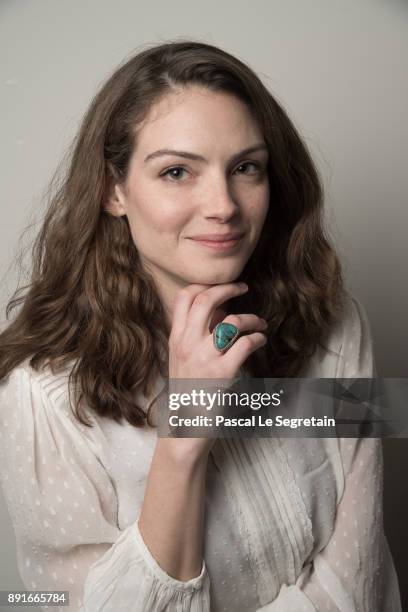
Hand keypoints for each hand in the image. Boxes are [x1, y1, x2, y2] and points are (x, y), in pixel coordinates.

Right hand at [162, 282, 267, 461]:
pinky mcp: (222, 373)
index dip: (205, 285)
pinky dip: (257, 338)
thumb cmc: (188, 390)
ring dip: (251, 318)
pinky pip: (245, 343)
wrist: (185, 426)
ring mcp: (204, 358)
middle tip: (243, 288)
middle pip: (206, 300)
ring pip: (231, 321)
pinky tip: (260, 340)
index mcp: (176, 338)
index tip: (222, 285)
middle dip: (228, 288)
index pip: (184, 297)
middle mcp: (187, 344)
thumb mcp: (184, 358)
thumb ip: (198, 333)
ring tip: (260, 323)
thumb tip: (221, 309)